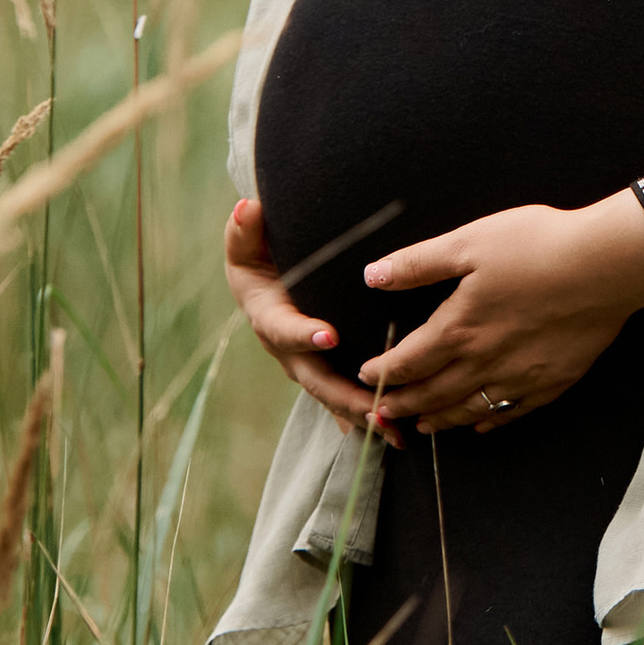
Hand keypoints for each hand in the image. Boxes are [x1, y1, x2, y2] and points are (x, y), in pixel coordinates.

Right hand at [224, 196, 397, 438]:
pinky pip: (344, 404)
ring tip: (395, 431)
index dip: (302, 334)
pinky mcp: (325, 374)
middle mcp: (286, 350)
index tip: (328, 336)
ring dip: (362, 415)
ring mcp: (305, 366)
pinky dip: (366, 420)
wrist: (265, 279)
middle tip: (375, 405)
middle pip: (314, 378)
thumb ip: (246, 229)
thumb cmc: (259, 256)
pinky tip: (397, 437)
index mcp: (268, 317)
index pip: (283, 328)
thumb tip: (249, 207)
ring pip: (332, 398)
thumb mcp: (247, 242)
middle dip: (344, 395)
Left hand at [359, 195, 643, 434]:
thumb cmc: (539, 246)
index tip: (367, 376)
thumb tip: (373, 276)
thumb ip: (419, 263)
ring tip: (422, 425)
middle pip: (433, 393)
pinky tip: (481, 422)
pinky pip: (512, 410)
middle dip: (403, 404)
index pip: (408, 362)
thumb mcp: (470, 242)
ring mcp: (520, 376)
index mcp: (459, 328)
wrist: (607, 266)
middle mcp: (484, 361)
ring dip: (440, 419)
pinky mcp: (553, 381)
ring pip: (468, 409)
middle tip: (381, 414)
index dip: (382, 373)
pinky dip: (489, 419)